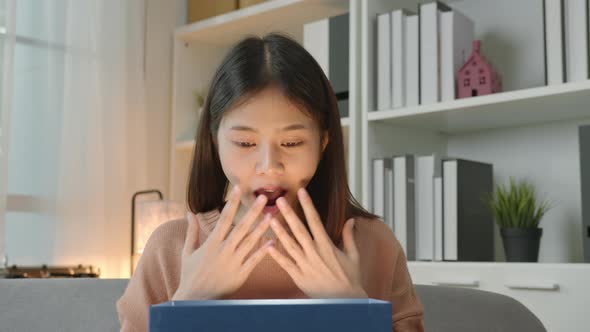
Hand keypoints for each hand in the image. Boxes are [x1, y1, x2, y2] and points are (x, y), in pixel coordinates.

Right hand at [172, 186, 273, 300]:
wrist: (194, 299)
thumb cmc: (190, 274)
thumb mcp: (188, 252)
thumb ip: (192, 231)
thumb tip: (189, 213)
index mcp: (211, 243)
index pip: (224, 218)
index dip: (232, 202)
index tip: (238, 188)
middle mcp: (223, 251)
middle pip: (241, 227)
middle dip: (253, 212)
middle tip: (264, 198)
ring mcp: (233, 263)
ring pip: (250, 242)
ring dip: (262, 228)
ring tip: (272, 216)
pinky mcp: (240, 275)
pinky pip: (254, 261)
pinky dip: (263, 251)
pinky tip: (272, 241)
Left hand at [267, 188, 367, 298]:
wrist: (345, 301)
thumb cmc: (350, 278)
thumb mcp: (353, 256)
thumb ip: (349, 237)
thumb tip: (351, 219)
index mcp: (327, 245)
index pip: (315, 220)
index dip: (308, 205)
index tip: (302, 192)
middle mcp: (315, 253)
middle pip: (299, 230)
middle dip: (290, 214)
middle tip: (280, 200)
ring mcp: (306, 265)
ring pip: (290, 245)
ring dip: (280, 231)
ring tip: (270, 219)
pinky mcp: (299, 277)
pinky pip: (286, 264)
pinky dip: (277, 255)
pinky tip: (268, 245)